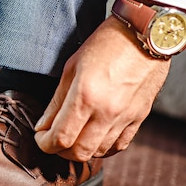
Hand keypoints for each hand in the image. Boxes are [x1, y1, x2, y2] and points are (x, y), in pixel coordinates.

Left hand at [34, 16, 170, 160]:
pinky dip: (103, 147)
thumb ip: (57, 101)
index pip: (60, 137)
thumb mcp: (72, 66)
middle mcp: (107, 111)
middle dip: (60, 151)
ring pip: (98, 152)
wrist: (146, 33)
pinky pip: (119, 146)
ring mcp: (126, 117)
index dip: (45, 143)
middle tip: (53, 139)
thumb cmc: (106, 43)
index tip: (40, 136)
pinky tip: (94, 137)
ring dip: (81, 150)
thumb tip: (43, 125)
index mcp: (85, 96)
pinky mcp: (139, 117)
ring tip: (73, 136)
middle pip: (79, 153)